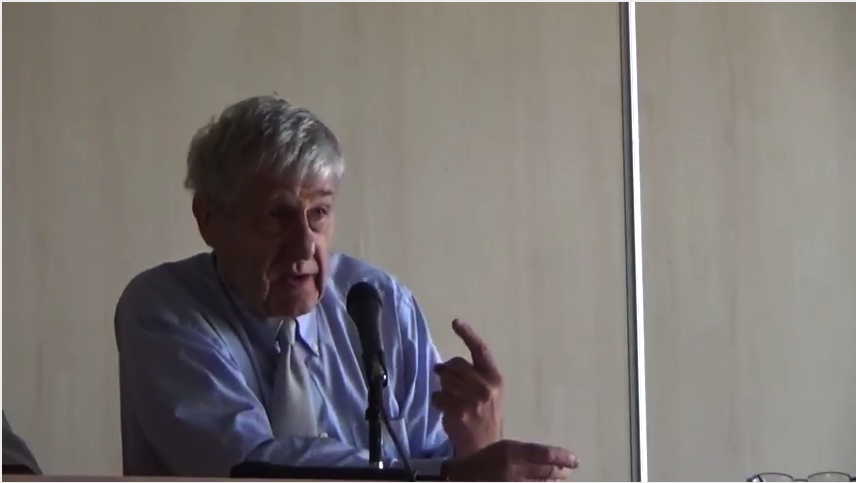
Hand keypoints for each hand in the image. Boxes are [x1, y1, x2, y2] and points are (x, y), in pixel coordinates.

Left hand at [432, 319, 502, 456]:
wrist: (485, 449)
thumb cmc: (486, 418)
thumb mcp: (489, 394)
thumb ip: (474, 376)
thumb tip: (445, 365)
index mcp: (496, 379)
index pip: (481, 350)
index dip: (468, 334)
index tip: (456, 322)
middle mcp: (487, 386)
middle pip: (456, 363)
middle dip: (446, 370)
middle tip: (443, 377)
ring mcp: (473, 399)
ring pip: (445, 379)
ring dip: (442, 388)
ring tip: (449, 399)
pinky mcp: (458, 411)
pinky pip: (438, 396)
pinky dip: (438, 402)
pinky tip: (445, 411)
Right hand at [443, 439, 578, 480]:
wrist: (461, 477)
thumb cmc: (482, 461)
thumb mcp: (502, 450)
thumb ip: (522, 455)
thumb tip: (547, 460)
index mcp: (511, 451)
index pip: (544, 454)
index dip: (562, 457)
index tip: (575, 460)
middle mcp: (514, 468)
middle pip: (546, 471)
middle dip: (561, 472)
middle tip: (569, 471)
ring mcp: (512, 482)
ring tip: (562, 480)